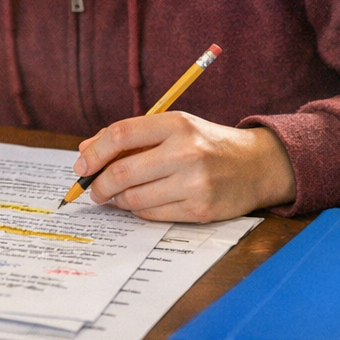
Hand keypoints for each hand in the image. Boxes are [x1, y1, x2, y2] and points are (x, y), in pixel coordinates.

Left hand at [73, 112, 295, 221]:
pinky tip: (139, 203)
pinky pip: (153, 215)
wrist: (257, 165)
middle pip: (122, 172)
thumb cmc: (206, 144)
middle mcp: (186, 152)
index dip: (94, 152)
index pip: (121, 134)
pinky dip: (138, 211)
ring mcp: (195, 183)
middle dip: (99, 184)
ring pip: (134, 198)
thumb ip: (131, 137)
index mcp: (177, 124)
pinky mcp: (200, 210)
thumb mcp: (174, 128)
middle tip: (92, 190)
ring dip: (118, 200)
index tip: (81, 165)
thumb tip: (84, 151)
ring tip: (116, 196)